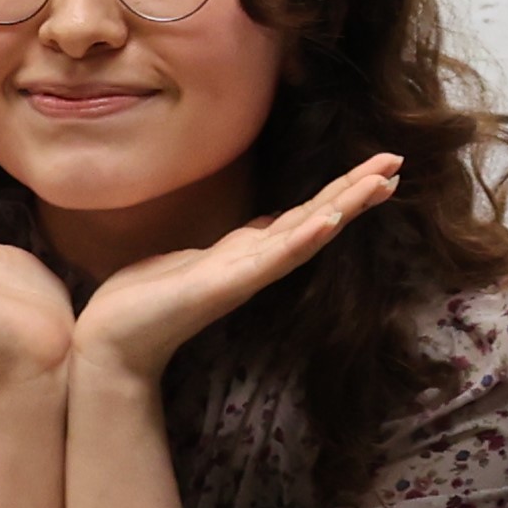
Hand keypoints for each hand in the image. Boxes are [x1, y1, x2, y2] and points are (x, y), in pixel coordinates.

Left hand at [68, 153, 400, 386]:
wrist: (111, 343)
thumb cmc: (145, 301)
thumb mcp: (198, 258)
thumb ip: (237, 244)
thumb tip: (267, 224)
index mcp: (249, 254)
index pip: (307, 215)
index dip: (343, 192)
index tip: (379, 169)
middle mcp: (256, 264)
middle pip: (318, 219)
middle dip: (357, 191)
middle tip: (397, 163)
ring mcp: (245, 276)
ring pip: (306, 234)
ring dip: (345, 208)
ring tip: (380, 183)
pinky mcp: (226, 286)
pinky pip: (272, 259)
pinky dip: (302, 240)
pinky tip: (328, 221)